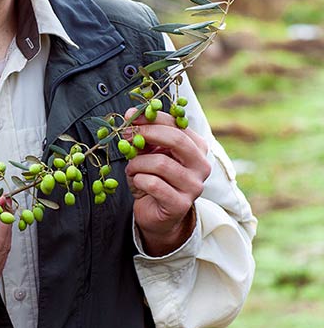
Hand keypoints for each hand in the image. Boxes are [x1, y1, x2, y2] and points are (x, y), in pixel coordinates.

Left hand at [123, 107, 210, 256]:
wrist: (155, 212)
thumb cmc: (152, 177)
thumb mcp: (148, 152)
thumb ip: (143, 135)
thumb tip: (131, 115)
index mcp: (197, 147)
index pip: (178, 124)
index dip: (152, 117)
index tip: (130, 115)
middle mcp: (202, 165)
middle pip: (176, 140)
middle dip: (147, 134)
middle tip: (127, 135)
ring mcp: (194, 186)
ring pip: (161, 163)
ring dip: (138, 163)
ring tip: (132, 168)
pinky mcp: (181, 204)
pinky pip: (154, 184)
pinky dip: (139, 180)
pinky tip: (138, 182)